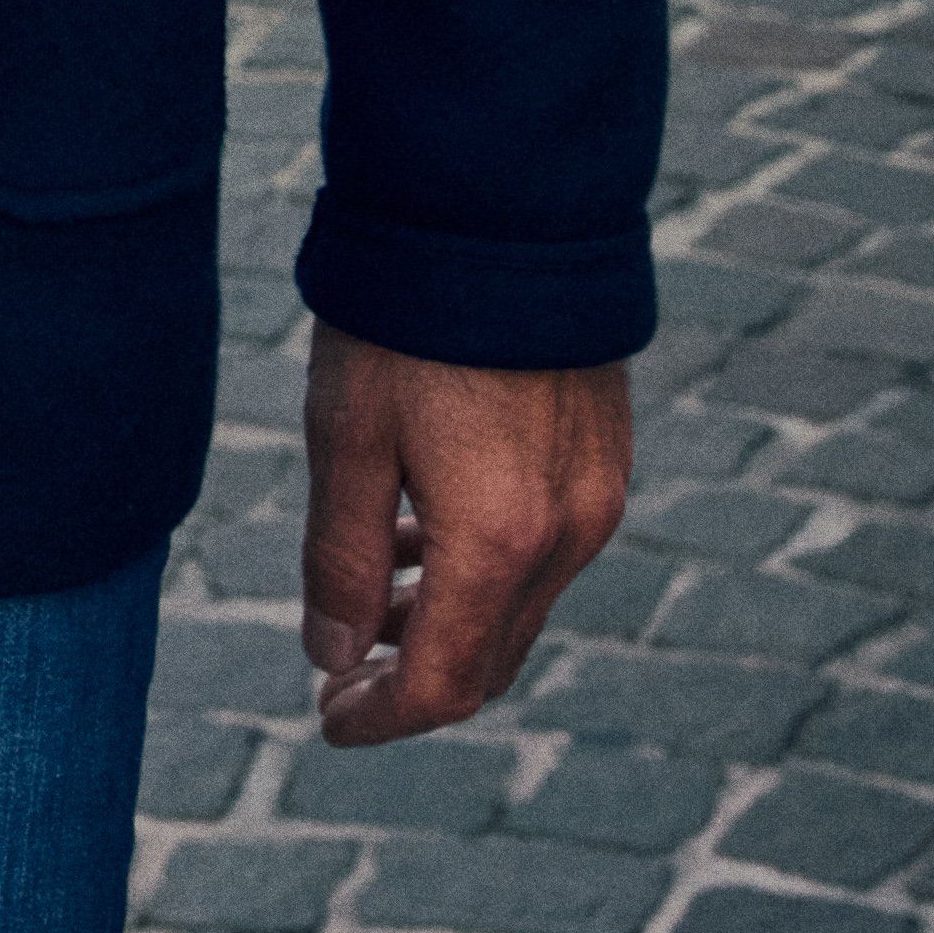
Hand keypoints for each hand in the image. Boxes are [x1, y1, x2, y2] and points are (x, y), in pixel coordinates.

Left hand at [298, 330, 631, 745]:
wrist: (502, 214)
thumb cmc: (408, 320)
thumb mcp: (345, 440)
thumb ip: (337, 560)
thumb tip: (330, 653)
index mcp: (496, 542)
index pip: (441, 684)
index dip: (378, 717)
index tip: (327, 719)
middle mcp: (564, 536)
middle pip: (488, 658)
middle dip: (411, 676)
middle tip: (339, 666)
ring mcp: (596, 499)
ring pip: (519, 607)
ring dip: (444, 617)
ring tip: (366, 585)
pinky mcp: (606, 461)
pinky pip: (546, 552)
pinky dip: (483, 567)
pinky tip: (420, 524)